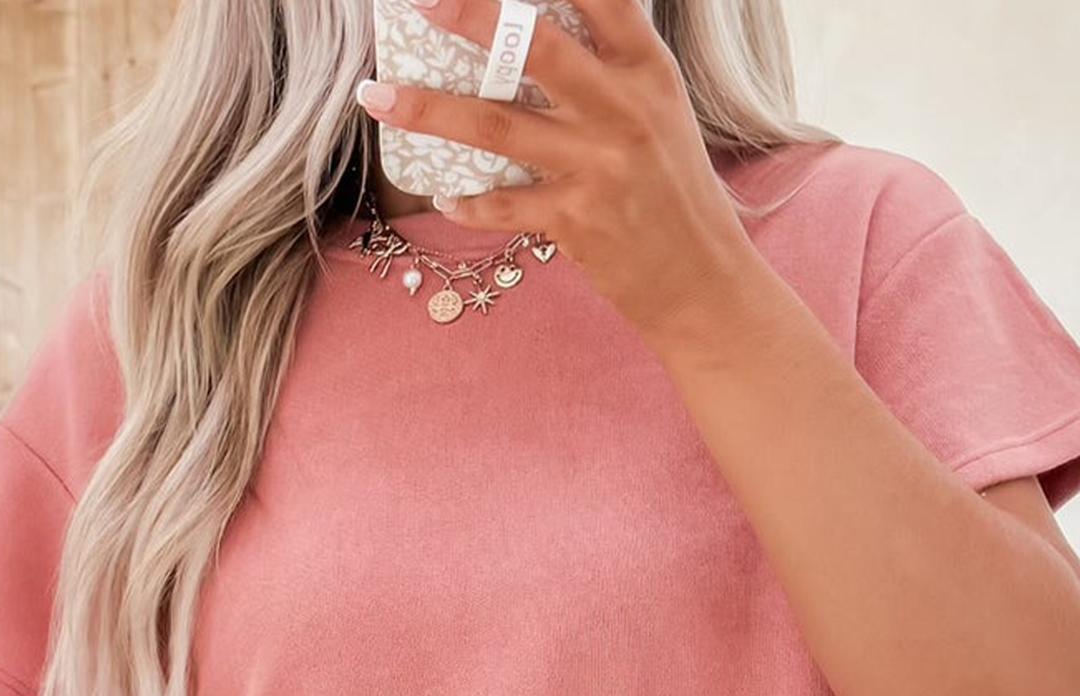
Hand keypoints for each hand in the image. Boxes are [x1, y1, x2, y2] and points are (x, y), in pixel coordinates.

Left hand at [356, 0, 760, 336]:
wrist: (702, 283)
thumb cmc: (676, 194)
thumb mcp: (661, 115)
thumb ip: (611, 72)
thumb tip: (534, 37)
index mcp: (648, 72)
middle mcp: (623, 111)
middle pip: (536, 47)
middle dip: (472, 15)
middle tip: (421, 2)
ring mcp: (597, 167)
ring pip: (496, 126)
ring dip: (428, 109)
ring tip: (377, 96)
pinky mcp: (574, 221)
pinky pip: (501, 204)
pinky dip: (466, 200)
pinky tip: (443, 193)